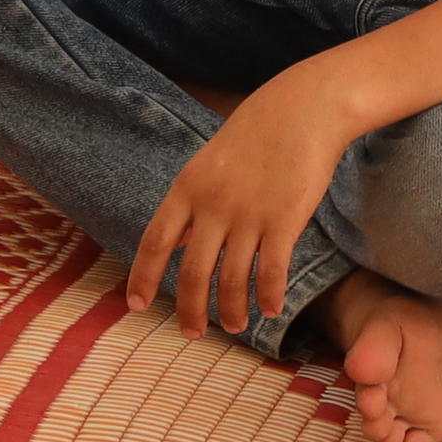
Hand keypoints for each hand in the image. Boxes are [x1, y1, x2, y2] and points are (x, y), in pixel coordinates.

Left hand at [129, 72, 358, 339]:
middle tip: (192, 333)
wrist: (304, 108)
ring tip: (234, 325)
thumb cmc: (257, 133)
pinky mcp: (285, 220)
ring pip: (232, 280)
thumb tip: (180, 240)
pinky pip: (272, 272)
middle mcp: (213, 204)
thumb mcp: (210, 162)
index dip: (142, 278)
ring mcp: (249, 213)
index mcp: (187, 187)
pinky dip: (269, 296)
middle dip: (190, 310)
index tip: (136, 306)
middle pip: (192, 273)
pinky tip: (270, 309)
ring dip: (231, 311)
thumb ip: (194, 202)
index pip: (155, 242)